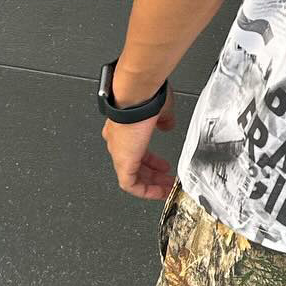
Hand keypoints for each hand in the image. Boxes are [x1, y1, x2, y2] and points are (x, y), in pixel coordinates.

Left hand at [101, 84, 176, 198]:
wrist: (136, 93)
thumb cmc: (145, 96)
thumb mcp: (161, 111)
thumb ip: (164, 121)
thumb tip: (168, 126)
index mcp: (124, 129)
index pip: (136, 149)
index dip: (151, 160)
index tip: (163, 166)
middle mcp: (117, 142)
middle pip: (134, 166)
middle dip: (153, 175)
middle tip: (167, 180)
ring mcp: (119, 152)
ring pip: (132, 177)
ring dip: (151, 184)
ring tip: (166, 188)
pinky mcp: (123, 161)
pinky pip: (130, 185)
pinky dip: (145, 190)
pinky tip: (159, 191)